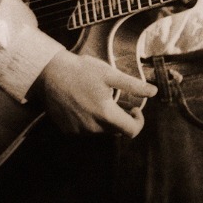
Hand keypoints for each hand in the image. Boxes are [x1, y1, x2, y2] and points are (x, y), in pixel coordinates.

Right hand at [33, 49, 156, 137]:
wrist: (48, 74)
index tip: (135, 108)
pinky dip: (89, 120)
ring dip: (105, 119)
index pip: (131, 131)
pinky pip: (86, 130)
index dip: (138, 121)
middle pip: (116, 130)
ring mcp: (79, 131)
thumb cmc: (81, 70)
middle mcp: (92, 127)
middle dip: (121, 117)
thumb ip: (133, 85)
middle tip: (116, 99)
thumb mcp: (109, 74)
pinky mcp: (67, 130)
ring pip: (101, 131)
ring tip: (97, 99)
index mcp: (106, 114)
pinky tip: (83, 104)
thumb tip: (154, 91)